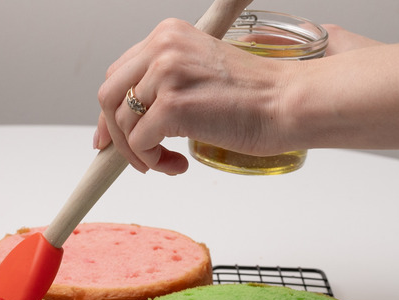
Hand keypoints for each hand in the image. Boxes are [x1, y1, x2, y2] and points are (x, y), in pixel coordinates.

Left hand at [94, 18, 289, 173]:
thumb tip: (130, 117)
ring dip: (140, 153)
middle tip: (137, 156)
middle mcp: (162, 47)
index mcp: (167, 35)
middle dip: (116, 134)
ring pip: (123, 124)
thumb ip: (164, 83)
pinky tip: (178, 164)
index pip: (118, 74)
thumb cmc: (255, 95)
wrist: (289, 102)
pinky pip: (140, 142)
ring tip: (168, 162)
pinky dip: (152, 161)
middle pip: (108, 97)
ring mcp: (166, 74)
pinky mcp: (172, 105)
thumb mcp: (199, 72)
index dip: (112, 111)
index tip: (112, 136)